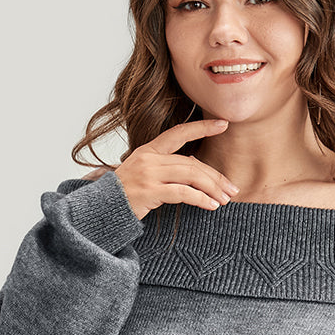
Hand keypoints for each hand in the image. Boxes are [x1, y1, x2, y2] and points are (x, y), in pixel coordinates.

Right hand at [113, 119, 239, 220]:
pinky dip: (200, 199)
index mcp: (148, 150)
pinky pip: (182, 193)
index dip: (202, 128)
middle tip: (232, 188)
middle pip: (191, 163)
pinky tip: (211, 206)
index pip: (179, 133)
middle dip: (215, 176)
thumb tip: (197, 169)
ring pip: (190, 176)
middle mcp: (149, 158)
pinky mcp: (149, 192)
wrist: (102, 210)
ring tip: (225, 200)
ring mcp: (148, 174)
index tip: (223, 124)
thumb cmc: (126, 194)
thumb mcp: (144, 174)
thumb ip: (167, 168)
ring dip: (212, 188)